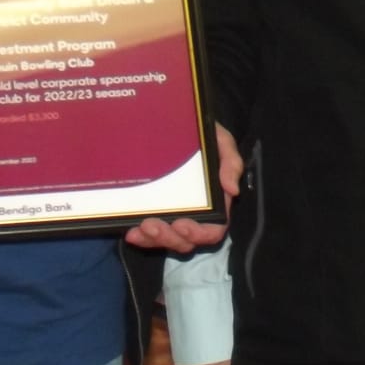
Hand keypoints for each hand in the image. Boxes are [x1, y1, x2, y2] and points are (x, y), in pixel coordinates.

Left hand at [123, 123, 239, 251]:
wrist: (177, 123)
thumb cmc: (203, 135)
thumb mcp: (220, 141)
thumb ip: (231, 162)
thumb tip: (233, 190)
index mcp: (215, 202)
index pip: (213, 229)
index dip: (199, 234)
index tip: (182, 225)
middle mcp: (195, 213)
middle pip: (186, 240)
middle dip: (169, 237)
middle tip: (151, 225)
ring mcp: (173, 214)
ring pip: (166, 240)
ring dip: (153, 239)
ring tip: (141, 227)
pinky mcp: (155, 212)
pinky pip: (149, 234)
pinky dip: (141, 237)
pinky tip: (131, 232)